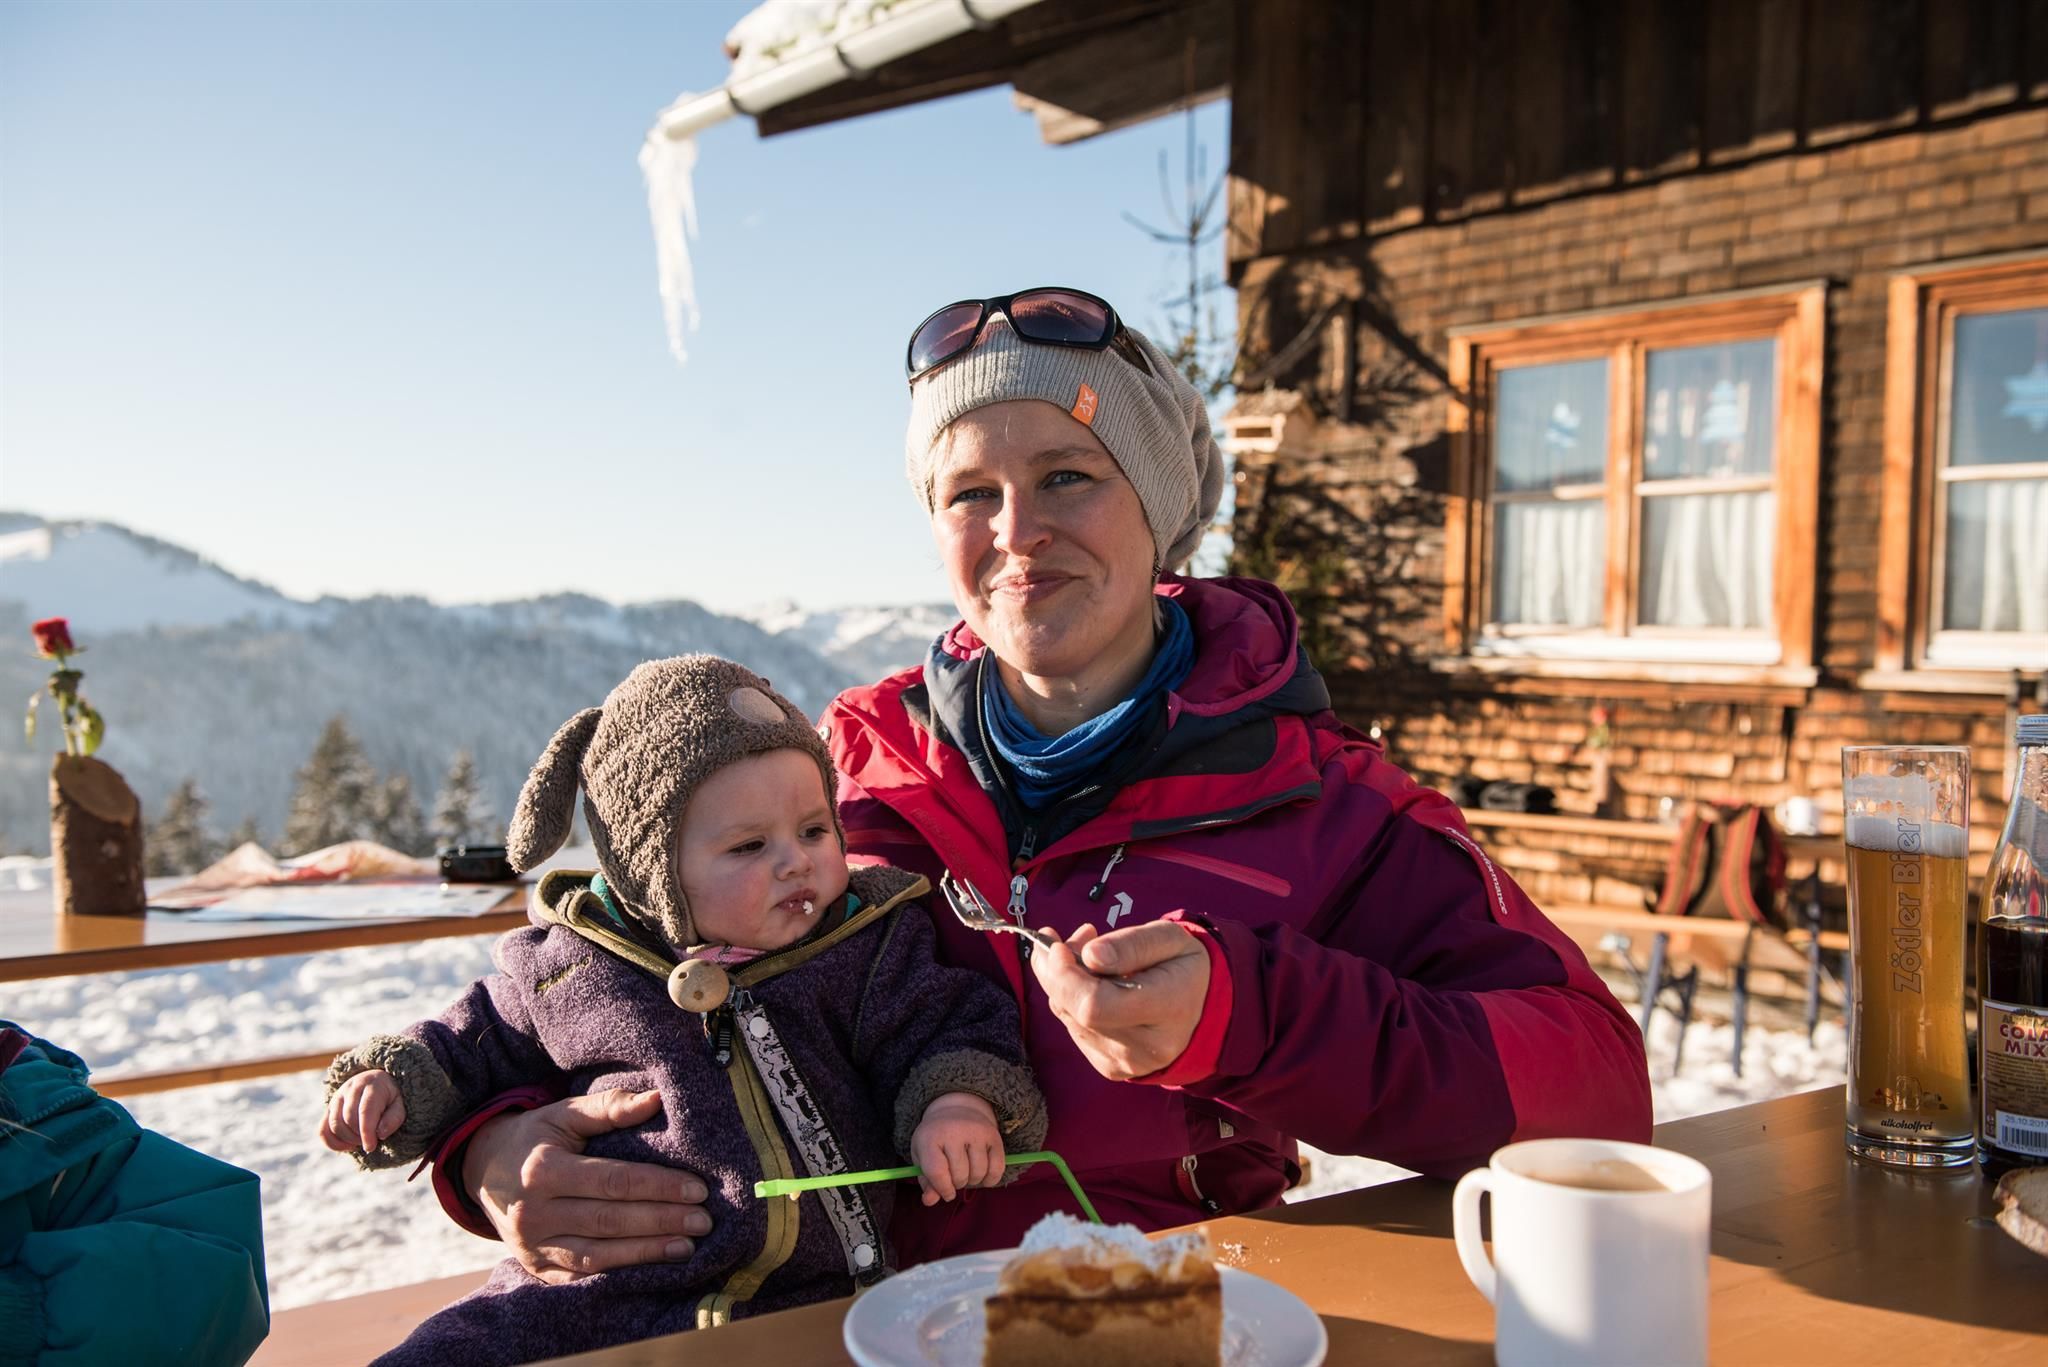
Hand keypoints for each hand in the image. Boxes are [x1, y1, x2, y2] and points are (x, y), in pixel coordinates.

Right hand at [322, 1070, 405, 1153]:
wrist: (376, 1083)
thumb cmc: (390, 1097)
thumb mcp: (400, 1104)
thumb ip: (394, 1117)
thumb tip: (380, 1133)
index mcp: (372, 1084)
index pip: (365, 1110)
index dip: (367, 1132)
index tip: (371, 1147)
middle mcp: (351, 1088)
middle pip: (348, 1118)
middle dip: (360, 1136)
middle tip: (372, 1140)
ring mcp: (337, 1098)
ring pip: (334, 1125)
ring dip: (348, 1139)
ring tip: (362, 1140)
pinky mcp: (329, 1109)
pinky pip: (323, 1130)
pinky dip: (332, 1143)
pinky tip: (348, 1145)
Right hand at [463, 1089, 711, 1283]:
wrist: (482, 1171)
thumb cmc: (534, 1138)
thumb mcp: (563, 1113)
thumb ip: (609, 1107)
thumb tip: (656, 1099)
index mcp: (543, 1171)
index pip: (613, 1181)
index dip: (658, 1186)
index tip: (698, 1189)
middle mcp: (534, 1214)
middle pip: (609, 1221)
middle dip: (662, 1221)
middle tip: (703, 1221)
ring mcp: (534, 1248)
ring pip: (598, 1256)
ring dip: (646, 1253)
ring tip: (687, 1247)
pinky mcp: (537, 1270)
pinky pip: (583, 1278)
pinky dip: (620, 1275)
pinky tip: (653, 1269)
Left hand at [910, 1091, 1002, 1205]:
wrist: (958, 1109)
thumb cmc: (936, 1138)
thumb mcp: (923, 1156)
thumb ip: (927, 1181)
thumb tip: (929, 1201)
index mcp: (930, 1136)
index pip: (937, 1171)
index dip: (942, 1189)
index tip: (947, 1193)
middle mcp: (954, 1131)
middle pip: (959, 1175)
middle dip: (957, 1183)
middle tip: (955, 1175)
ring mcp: (976, 1131)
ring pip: (978, 1173)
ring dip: (973, 1181)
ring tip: (967, 1172)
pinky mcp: (993, 1135)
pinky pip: (997, 1169)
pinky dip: (991, 1179)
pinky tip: (983, 1175)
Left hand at [1031, 921, 1209, 1080]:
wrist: (1203, 1009)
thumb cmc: (1184, 965)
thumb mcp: (1169, 938)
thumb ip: (1130, 944)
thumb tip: (1088, 956)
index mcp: (1168, 1007)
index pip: (1097, 1004)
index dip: (1066, 976)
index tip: (1057, 946)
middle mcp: (1149, 1046)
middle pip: (1078, 1013)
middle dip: (1056, 973)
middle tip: (1060, 941)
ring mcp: (1128, 1063)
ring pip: (1070, 1019)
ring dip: (1062, 984)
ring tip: (1085, 956)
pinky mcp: (1112, 1068)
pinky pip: (1075, 1030)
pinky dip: (1071, 1002)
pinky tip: (1091, 984)